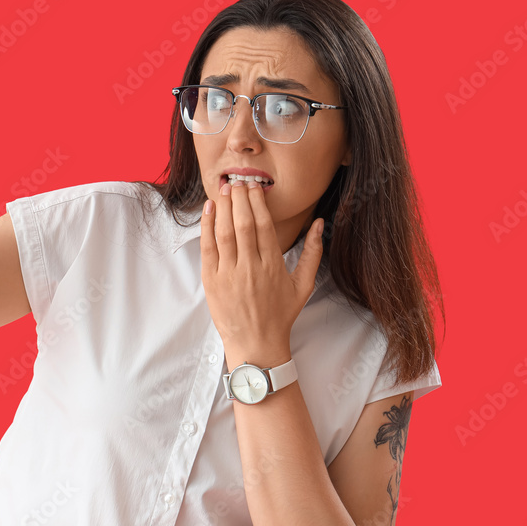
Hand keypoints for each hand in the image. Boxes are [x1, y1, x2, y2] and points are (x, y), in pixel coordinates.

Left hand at [200, 181, 324, 362]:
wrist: (257, 344)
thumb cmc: (280, 314)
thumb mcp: (304, 284)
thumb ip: (312, 252)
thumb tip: (319, 223)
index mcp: (273, 265)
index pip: (263, 224)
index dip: (256, 202)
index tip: (253, 186)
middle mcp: (250, 267)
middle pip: (243, 223)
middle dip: (239, 198)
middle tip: (237, 181)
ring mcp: (229, 274)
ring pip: (224, 232)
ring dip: (223, 207)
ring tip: (224, 189)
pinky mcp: (212, 281)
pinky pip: (208, 247)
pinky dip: (207, 226)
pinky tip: (209, 209)